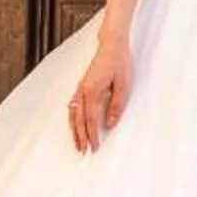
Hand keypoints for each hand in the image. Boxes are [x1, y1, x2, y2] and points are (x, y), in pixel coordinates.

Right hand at [69, 35, 132, 153]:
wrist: (112, 45)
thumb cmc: (119, 62)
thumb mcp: (124, 84)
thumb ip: (117, 105)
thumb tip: (110, 124)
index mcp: (92, 91)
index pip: (91, 119)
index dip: (92, 135)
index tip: (94, 147)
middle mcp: (82, 90)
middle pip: (79, 119)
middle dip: (80, 136)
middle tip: (83, 151)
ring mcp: (80, 88)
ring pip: (73, 113)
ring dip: (74, 129)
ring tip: (77, 143)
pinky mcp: (81, 86)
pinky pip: (73, 106)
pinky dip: (72, 118)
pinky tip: (74, 125)